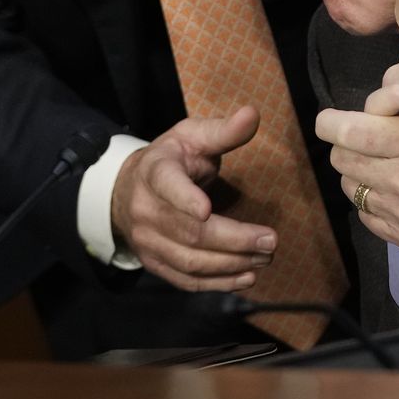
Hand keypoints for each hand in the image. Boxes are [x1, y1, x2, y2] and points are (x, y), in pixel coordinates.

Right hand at [111, 105, 275, 291]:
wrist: (128, 189)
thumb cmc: (170, 160)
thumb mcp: (192, 136)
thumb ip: (223, 130)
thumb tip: (252, 114)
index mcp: (155, 172)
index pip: (167, 184)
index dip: (185, 198)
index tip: (207, 209)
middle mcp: (146, 209)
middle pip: (190, 232)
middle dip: (233, 239)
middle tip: (269, 241)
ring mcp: (148, 241)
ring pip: (190, 261)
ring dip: (231, 264)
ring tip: (264, 258)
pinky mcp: (155, 264)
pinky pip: (187, 280)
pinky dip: (218, 283)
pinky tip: (246, 277)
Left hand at [319, 83, 398, 251]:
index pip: (348, 131)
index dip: (334, 122)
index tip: (335, 118)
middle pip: (342, 158)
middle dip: (346, 144)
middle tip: (359, 136)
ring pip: (352, 185)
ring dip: (361, 171)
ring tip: (386, 160)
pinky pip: (368, 214)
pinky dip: (377, 201)